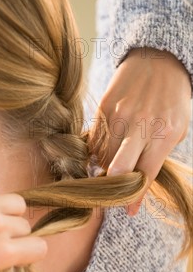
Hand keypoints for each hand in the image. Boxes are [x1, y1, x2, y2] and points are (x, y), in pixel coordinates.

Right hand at [98, 47, 191, 214]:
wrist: (159, 61)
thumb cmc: (171, 102)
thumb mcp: (177, 130)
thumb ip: (157, 157)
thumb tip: (135, 186)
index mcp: (163, 134)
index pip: (145, 175)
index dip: (134, 197)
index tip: (128, 211)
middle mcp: (139, 126)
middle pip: (117, 170)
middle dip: (113, 187)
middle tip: (113, 193)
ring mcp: (119, 116)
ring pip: (102, 157)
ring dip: (105, 167)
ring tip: (113, 164)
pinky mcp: (103, 108)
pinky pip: (94, 141)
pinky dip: (98, 151)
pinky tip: (107, 148)